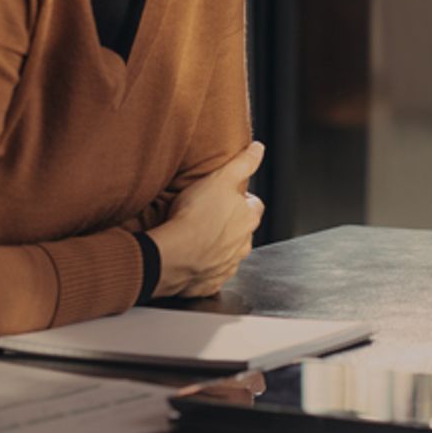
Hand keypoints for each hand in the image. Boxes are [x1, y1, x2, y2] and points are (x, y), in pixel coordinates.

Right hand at [149, 141, 265, 297]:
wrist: (172, 255)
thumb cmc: (195, 216)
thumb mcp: (220, 178)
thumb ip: (242, 163)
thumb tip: (259, 149)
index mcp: (248, 219)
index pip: (254, 205)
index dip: (241, 199)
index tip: (227, 196)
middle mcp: (243, 245)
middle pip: (241, 231)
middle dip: (230, 224)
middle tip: (208, 216)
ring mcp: (227, 266)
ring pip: (228, 254)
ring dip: (217, 247)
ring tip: (196, 237)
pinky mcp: (209, 283)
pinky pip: (210, 275)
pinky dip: (203, 268)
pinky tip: (189, 259)